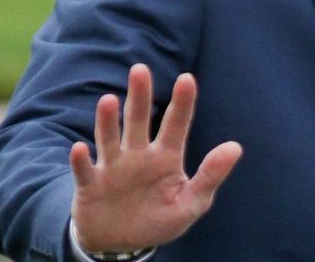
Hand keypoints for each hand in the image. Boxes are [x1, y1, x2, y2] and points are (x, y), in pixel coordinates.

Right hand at [69, 64, 241, 252]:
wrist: (123, 244)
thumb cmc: (160, 218)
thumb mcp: (191, 202)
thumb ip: (211, 175)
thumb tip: (235, 147)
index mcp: (167, 156)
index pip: (176, 124)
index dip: (182, 102)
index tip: (187, 78)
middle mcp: (139, 155)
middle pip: (139, 121)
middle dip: (139, 96)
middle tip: (140, 69)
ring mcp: (113, 168)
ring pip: (110, 139)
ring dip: (108, 121)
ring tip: (108, 100)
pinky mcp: (91, 186)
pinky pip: (85, 171)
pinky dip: (81, 161)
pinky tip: (79, 149)